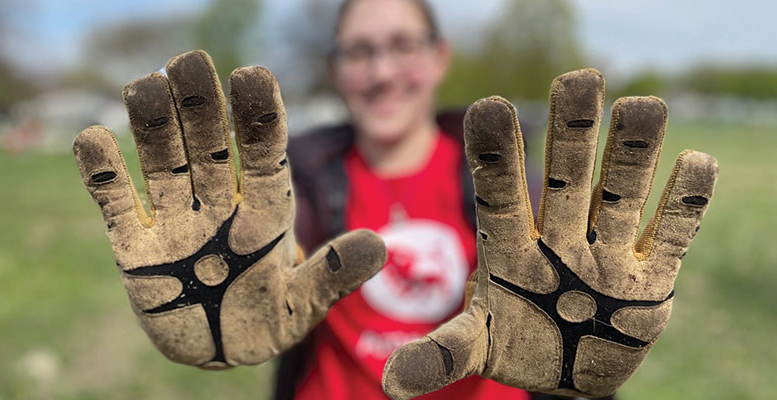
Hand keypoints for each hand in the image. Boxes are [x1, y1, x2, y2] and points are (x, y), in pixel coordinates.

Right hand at [73, 50, 385, 368]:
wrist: (217, 350)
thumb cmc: (265, 323)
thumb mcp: (302, 305)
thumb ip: (332, 275)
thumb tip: (378, 247)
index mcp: (264, 216)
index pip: (263, 159)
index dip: (259, 121)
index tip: (253, 77)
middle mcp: (219, 208)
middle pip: (209, 151)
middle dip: (200, 110)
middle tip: (191, 62)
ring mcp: (175, 224)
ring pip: (164, 166)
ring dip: (153, 128)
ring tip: (144, 85)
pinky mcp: (135, 248)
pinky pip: (117, 205)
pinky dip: (103, 176)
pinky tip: (91, 139)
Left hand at [382, 69, 717, 397]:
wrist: (568, 363)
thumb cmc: (516, 342)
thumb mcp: (477, 345)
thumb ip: (443, 353)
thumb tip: (392, 383)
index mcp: (512, 249)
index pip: (500, 196)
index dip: (497, 157)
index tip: (489, 107)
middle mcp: (561, 238)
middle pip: (567, 179)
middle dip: (573, 133)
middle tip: (578, 79)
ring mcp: (608, 253)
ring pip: (622, 194)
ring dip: (634, 154)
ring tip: (643, 106)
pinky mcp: (651, 277)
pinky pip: (670, 234)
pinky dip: (684, 204)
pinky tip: (695, 163)